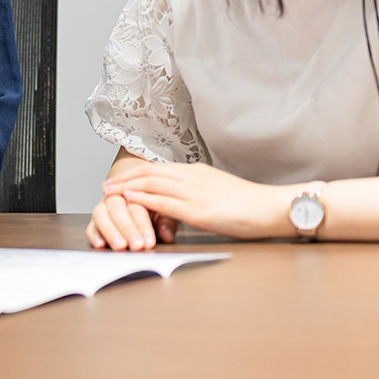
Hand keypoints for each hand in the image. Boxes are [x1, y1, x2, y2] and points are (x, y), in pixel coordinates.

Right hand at [87, 193, 177, 250]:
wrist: (132, 191)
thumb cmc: (151, 205)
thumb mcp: (164, 212)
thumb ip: (166, 222)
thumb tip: (167, 235)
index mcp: (134, 192)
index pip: (136, 206)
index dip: (142, 225)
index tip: (149, 242)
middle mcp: (116, 197)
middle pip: (117, 208)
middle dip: (127, 228)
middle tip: (136, 245)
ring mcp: (103, 207)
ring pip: (100, 213)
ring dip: (110, 230)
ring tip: (120, 246)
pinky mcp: (94, 220)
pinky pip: (90, 225)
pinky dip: (94, 235)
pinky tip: (101, 244)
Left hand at [101, 163, 295, 240]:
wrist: (272, 207)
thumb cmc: (250, 204)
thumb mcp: (218, 191)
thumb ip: (198, 192)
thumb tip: (184, 199)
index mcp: (197, 172)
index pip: (159, 169)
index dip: (136, 173)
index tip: (120, 178)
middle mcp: (192, 177)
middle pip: (150, 172)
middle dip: (125, 178)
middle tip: (106, 185)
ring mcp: (194, 192)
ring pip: (152, 183)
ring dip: (127, 187)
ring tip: (109, 191)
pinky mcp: (197, 210)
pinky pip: (164, 201)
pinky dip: (143, 199)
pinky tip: (129, 199)